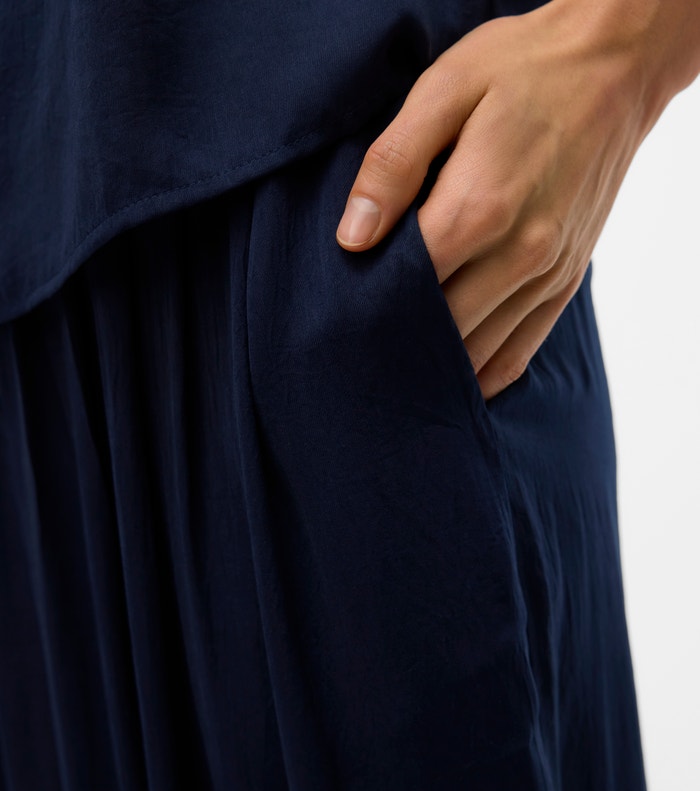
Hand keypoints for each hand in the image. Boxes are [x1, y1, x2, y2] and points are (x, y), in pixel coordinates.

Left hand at [336, 0, 666, 398]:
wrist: (616, 66)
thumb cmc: (523, 71)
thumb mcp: (445, 90)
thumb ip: (393, 166)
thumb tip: (353, 238)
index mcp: (481, 205)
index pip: (408, 286)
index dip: (367, 305)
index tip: (338, 313)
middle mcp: (520, 252)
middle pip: (440, 326)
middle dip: (396, 338)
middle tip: (356, 347)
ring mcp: (548, 273)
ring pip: (477, 350)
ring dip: (435, 364)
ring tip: (394, 368)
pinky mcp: (566, 281)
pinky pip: (521, 352)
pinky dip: (483, 374)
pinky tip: (452, 381)